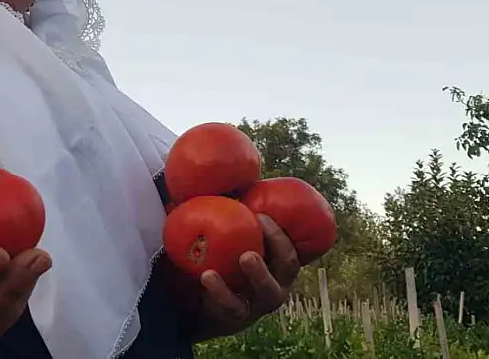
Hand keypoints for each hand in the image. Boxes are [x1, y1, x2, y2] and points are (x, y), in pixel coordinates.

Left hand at [191, 214, 299, 340]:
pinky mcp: (236, 316)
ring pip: (268, 291)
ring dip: (259, 272)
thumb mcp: (225, 237)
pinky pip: (232, 305)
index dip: (282, 231)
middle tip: (262, 223)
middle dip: (279, 244)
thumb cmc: (219, 262)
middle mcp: (276, 283)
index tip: (262, 213)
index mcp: (277, 263)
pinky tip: (208, 275)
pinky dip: (221, 290)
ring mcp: (258, 303)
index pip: (291, 246)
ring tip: (246, 256)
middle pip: (288, 266)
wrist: (197, 305)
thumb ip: (225, 210)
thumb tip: (215, 172)